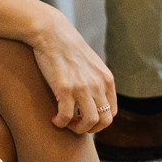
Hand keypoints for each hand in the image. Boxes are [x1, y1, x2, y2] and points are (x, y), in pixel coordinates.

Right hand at [27, 8, 116, 133]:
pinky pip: (66, 117)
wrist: (51, 32)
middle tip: (75, 125)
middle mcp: (98, 84)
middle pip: (104, 121)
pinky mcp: (65, 88)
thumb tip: (94, 98)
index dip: (98, 122)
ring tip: (65, 123)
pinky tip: (53, 119)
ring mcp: (83, 87)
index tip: (83, 119)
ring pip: (89, 122)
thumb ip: (95, 80)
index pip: (111, 113)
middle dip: (89, 129)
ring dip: (76, 128)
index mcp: (106, 79)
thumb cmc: (67, 47)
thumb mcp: (90, 63)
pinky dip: (60, 123)